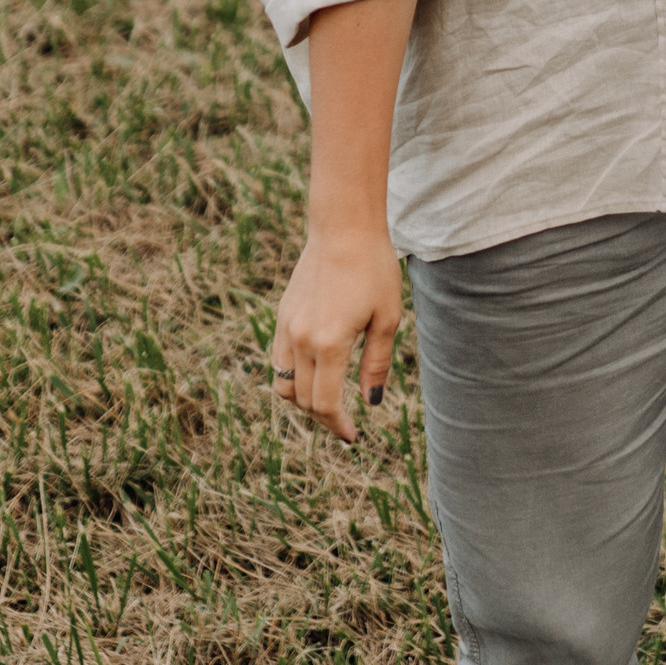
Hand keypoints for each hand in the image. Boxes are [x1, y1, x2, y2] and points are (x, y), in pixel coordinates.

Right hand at [272, 229, 402, 440]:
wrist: (344, 228)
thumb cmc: (374, 270)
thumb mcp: (387, 319)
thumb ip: (375, 365)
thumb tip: (370, 402)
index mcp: (329, 343)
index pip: (323, 404)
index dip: (337, 425)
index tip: (352, 435)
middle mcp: (300, 339)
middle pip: (301, 399)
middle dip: (322, 417)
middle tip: (344, 423)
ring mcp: (286, 326)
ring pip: (283, 383)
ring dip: (303, 400)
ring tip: (328, 401)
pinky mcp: (282, 315)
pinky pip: (279, 360)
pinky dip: (292, 376)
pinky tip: (316, 373)